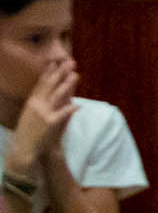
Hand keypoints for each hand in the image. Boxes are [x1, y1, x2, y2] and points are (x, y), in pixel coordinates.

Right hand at [10, 53, 75, 172]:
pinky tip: (79, 105)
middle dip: (60, 73)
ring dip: (68, 84)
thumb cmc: (27, 133)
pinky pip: (63, 113)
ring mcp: (43, 113)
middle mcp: (36, 106)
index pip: (41, 84)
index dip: (48, 73)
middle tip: (70, 62)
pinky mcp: (50, 123)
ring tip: (76, 75)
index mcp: (31, 103)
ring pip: (58, 95)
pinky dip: (71, 109)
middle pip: (50, 86)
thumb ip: (38, 103)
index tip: (54, 62)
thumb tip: (45, 93)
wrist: (23, 150)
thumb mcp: (29, 115)